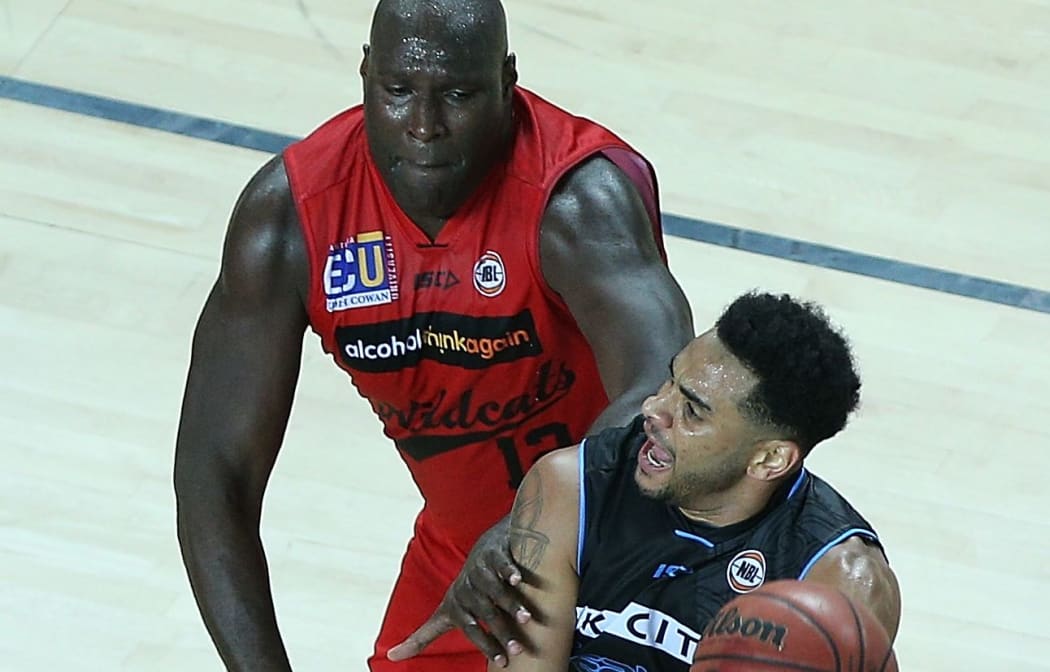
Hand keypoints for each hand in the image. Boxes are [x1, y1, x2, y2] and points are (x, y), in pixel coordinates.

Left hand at [386, 520, 532, 666]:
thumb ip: (420, 638)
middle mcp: (467, 589)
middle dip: (502, 632)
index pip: (471, 630)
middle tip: (518, 649)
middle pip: (485, 613)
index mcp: (456, 607)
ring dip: (510, 604)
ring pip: (494, 590)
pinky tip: (518, 580)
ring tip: (527, 619)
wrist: (485, 550)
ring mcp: (479, 570)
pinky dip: (508, 570)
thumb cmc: (465, 592)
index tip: (503, 663)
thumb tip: (390, 657)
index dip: (486, 646)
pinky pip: (500, 563)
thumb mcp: (442, 615)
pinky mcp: (493, 554)